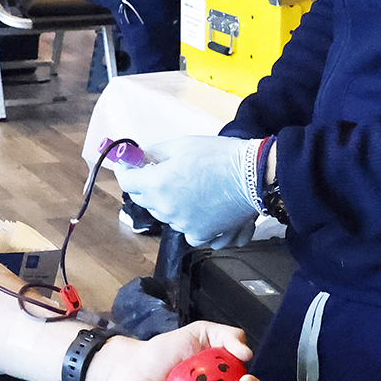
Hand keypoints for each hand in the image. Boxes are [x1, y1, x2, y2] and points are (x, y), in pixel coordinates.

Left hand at [119, 136, 260, 247]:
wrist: (254, 176)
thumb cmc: (218, 155)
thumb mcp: (181, 145)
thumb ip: (154, 153)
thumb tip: (138, 157)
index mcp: (157, 184)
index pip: (127, 181)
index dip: (126, 170)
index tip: (129, 165)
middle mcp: (166, 209)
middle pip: (144, 199)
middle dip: (148, 185)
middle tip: (162, 172)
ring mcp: (183, 225)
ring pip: (165, 214)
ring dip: (169, 203)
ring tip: (190, 188)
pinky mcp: (201, 235)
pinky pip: (186, 230)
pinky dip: (189, 219)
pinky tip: (201, 206)